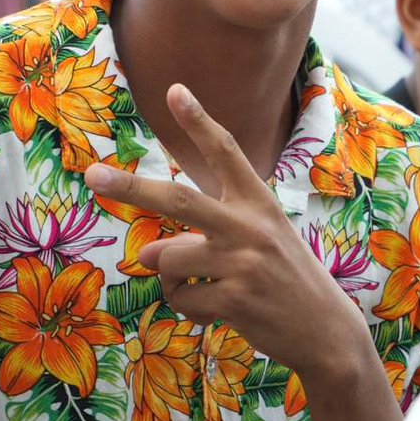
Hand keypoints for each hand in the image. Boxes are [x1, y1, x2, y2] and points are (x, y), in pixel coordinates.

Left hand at [84, 84, 372, 381]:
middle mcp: (250, 226)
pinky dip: (186, 304)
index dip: (198, 120)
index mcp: (258, 202)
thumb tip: (148, 252)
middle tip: (92, 176)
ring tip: (203, 283)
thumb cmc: (285, 277)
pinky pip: (179, 297)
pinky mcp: (236, 300)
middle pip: (178, 199)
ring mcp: (243, 263)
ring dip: (169, 273)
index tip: (175, 90)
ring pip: (168, 258)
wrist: (326, 330)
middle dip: (131, 188)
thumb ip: (206, 234)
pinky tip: (216, 307)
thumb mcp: (261, 237)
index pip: (226, 152)